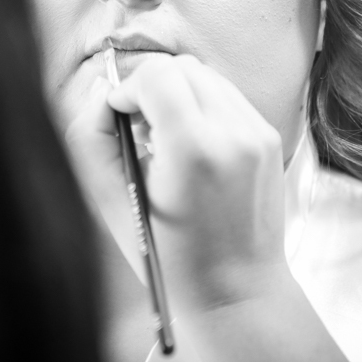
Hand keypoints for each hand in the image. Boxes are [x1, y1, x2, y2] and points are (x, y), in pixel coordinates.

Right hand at [65, 54, 287, 312]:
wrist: (235, 292)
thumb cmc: (168, 257)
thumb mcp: (111, 201)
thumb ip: (92, 137)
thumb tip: (103, 92)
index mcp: (194, 150)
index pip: (157, 75)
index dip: (128, 88)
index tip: (120, 117)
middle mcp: (233, 134)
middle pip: (182, 68)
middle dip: (152, 89)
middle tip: (141, 131)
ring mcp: (257, 134)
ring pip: (206, 77)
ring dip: (178, 96)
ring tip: (166, 141)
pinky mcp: (268, 139)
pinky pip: (227, 98)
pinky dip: (202, 109)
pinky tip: (192, 149)